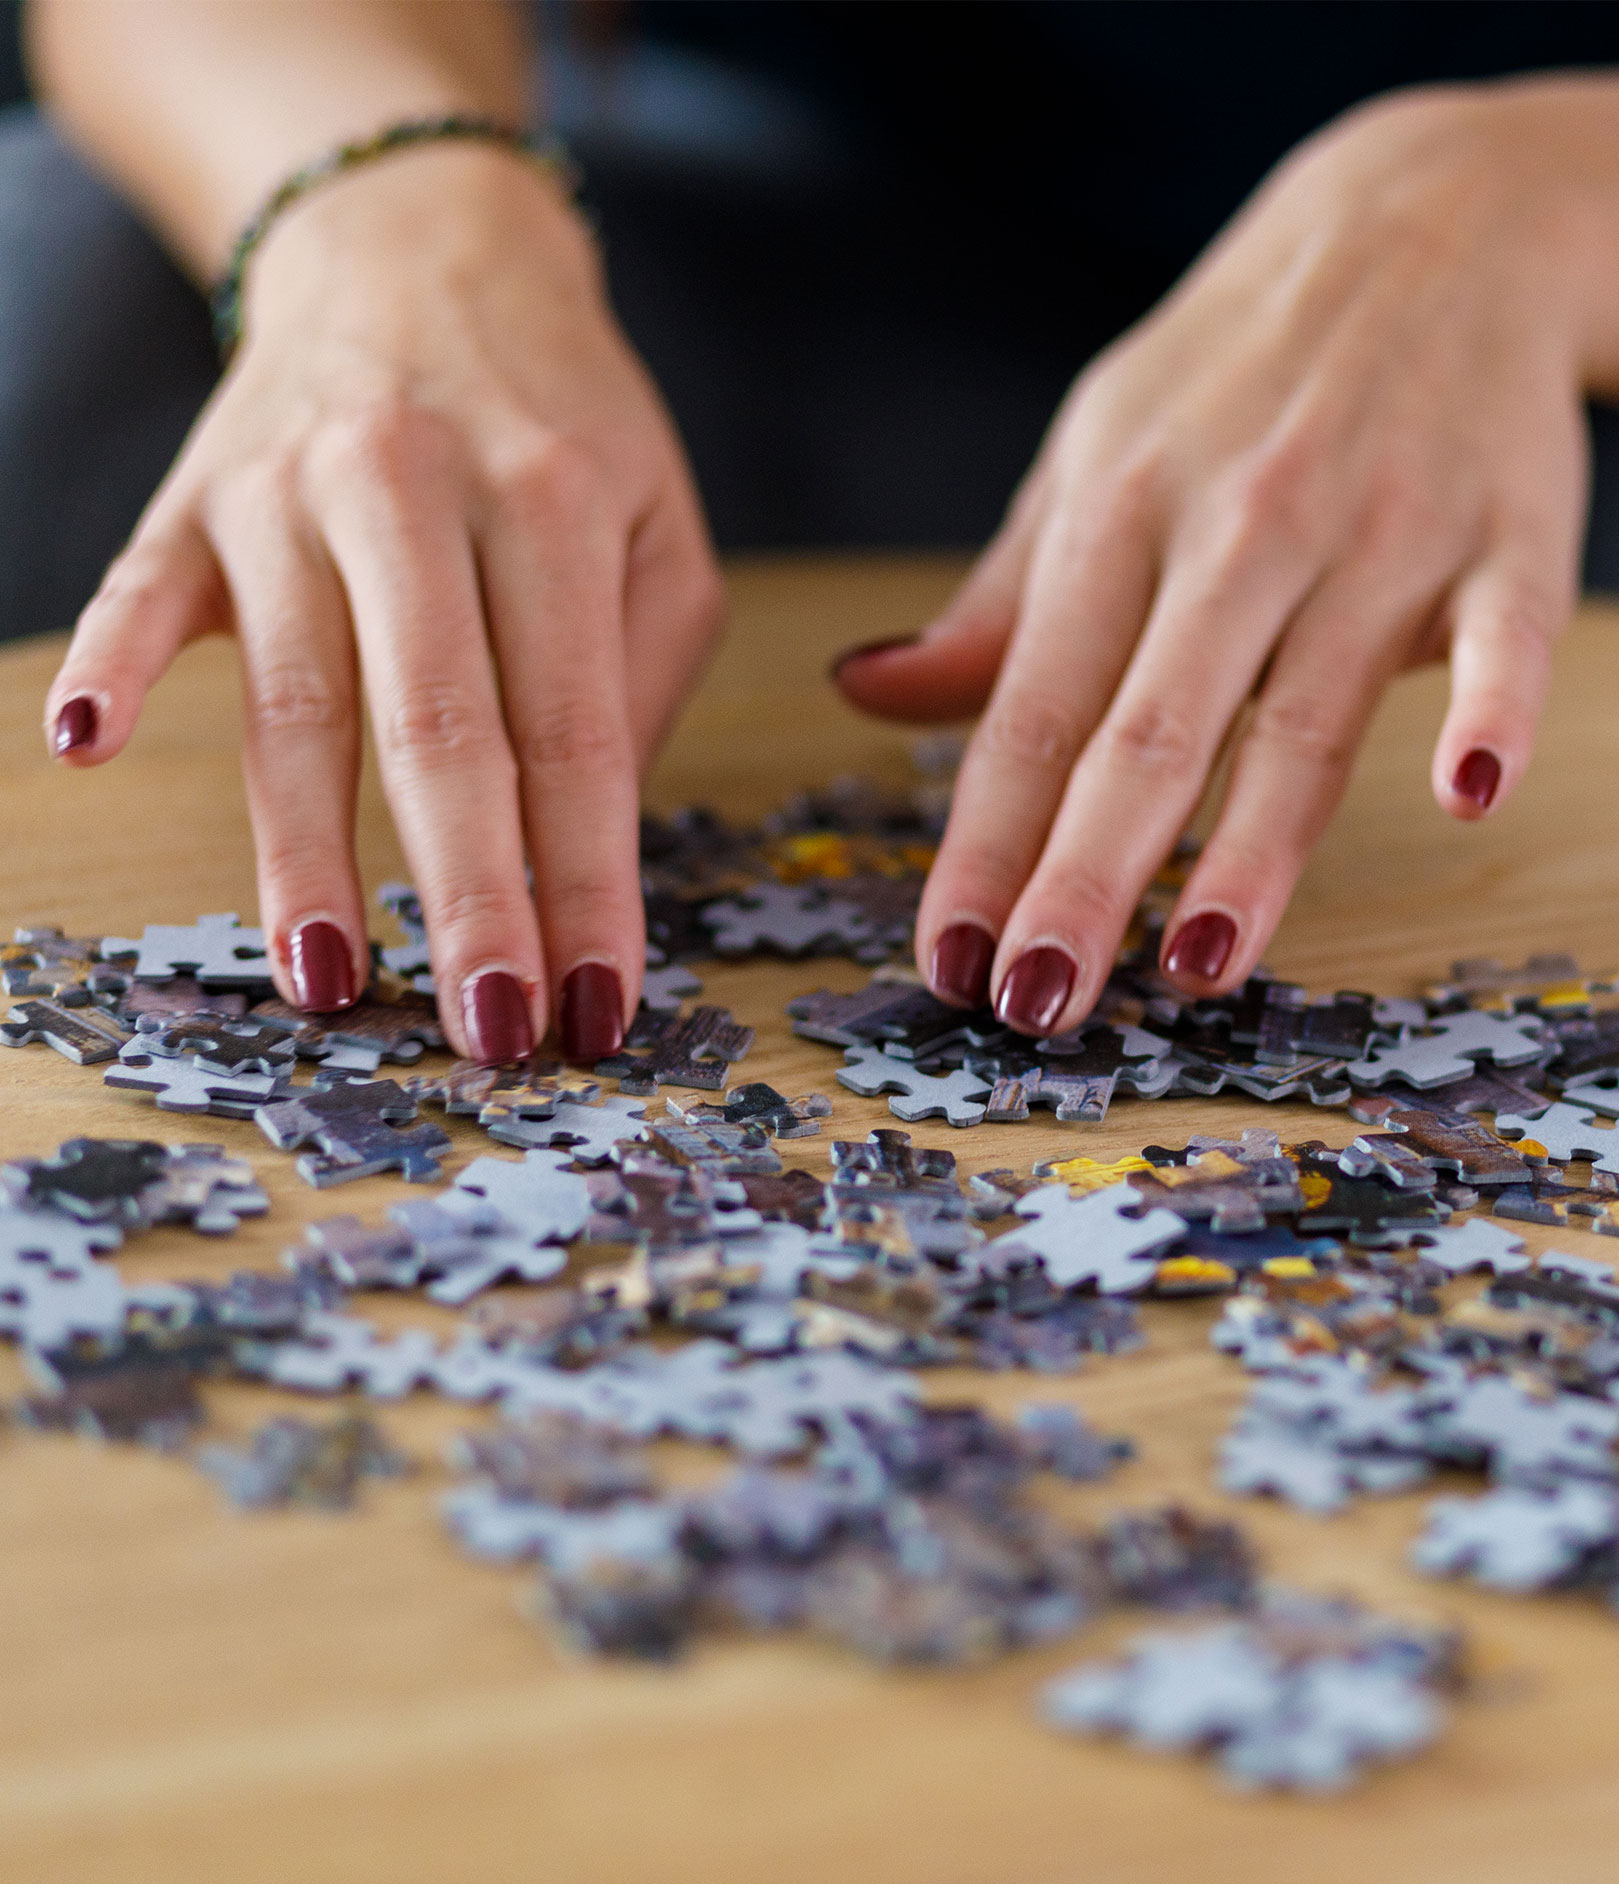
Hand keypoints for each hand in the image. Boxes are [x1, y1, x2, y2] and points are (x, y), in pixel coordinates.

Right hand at [43, 144, 723, 1061]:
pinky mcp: (196, 496)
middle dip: (470, 895)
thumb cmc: (562, 426)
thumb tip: (587, 836)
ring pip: (298, 695)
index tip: (596, 1004)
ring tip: (327, 980)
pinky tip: (92, 747)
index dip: (587, 881)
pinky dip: (113, 663)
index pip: (577, 733)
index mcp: (555, 504)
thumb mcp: (658, 528)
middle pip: (440, 726)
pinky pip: (145, 590)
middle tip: (485, 1030)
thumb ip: (641, 673)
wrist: (420, 251)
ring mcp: (290, 490)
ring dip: (306, 851)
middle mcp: (417, 490)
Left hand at [833, 86, 1590, 1032]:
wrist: (1438, 220)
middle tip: (1036, 1003)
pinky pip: (1505, 635)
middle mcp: (1238, 529)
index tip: (948, 957)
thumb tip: (865, 695)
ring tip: (1197, 968)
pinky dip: (1490, 708)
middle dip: (1084, 875)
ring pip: (1304, 715)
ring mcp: (1379, 532)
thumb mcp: (1094, 456)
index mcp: (1120, 513)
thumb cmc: (1235, 372)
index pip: (1033, 708)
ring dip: (1249, 848)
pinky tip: (1465, 795)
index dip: (985, 841)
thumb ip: (998, 601)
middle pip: (1148, 729)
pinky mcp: (1511, 535)